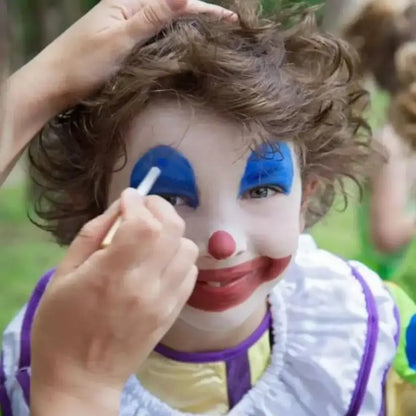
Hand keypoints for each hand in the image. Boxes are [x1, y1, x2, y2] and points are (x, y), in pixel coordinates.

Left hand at [26, 0, 236, 105]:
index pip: (175, 2)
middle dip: (200, 15)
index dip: (205, 9)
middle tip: (228, 27)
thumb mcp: (119, 39)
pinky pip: (153, 37)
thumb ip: (151, 17)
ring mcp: (124, 28)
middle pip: (171, 9)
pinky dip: (171, 39)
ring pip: (164, 23)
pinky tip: (181, 46)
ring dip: (188, 27)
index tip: (231, 19)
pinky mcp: (122, 44)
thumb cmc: (81, 64)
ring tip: (213, 35)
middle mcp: (127, 11)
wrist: (53, 84)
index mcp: (127, 3)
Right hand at [30, 189, 198, 414]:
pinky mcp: (174, 312)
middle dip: (160, 207)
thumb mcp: (63, 275)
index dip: (138, 202)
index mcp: (112, 275)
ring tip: (153, 235)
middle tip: (144, 207)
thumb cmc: (61, 327)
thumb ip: (92, 235)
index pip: (143, 224)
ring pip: (187, 248)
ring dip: (172, 233)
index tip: (129, 198)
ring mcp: (164, 301)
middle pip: (173, 229)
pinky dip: (180, 256)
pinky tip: (162, 259)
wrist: (82, 379)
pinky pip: (190, 272)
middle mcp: (145, 286)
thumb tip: (120, 208)